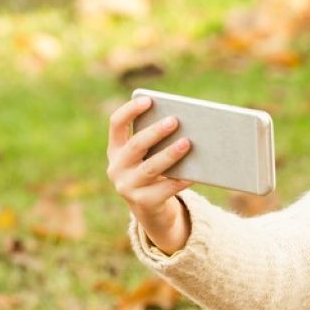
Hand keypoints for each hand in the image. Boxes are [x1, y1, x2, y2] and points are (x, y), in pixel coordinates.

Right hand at [107, 95, 194, 253]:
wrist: (150, 209)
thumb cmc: (154, 172)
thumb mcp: (148, 156)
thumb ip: (157, 141)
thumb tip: (185, 124)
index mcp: (116, 149)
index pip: (116, 124)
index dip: (130, 110)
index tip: (148, 100)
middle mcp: (116, 167)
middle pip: (136, 145)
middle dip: (155, 132)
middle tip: (175, 120)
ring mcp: (127, 187)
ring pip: (151, 168)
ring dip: (170, 154)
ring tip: (187, 143)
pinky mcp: (143, 203)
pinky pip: (165, 189)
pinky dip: (180, 180)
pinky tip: (193, 173)